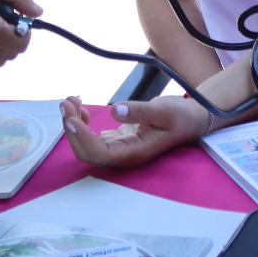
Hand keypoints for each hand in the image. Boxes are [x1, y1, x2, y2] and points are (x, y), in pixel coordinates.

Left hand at [60, 95, 208, 169]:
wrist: (191, 120)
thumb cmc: (180, 117)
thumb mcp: (164, 111)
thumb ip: (141, 112)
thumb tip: (115, 110)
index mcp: (134, 153)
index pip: (100, 154)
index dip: (82, 139)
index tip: (72, 118)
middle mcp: (123, 155)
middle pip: (88, 152)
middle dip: (72, 129)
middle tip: (66, 102)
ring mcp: (119, 148)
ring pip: (87, 145)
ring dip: (73, 125)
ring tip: (69, 101)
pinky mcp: (117, 140)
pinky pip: (93, 137)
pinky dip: (82, 123)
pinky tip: (80, 108)